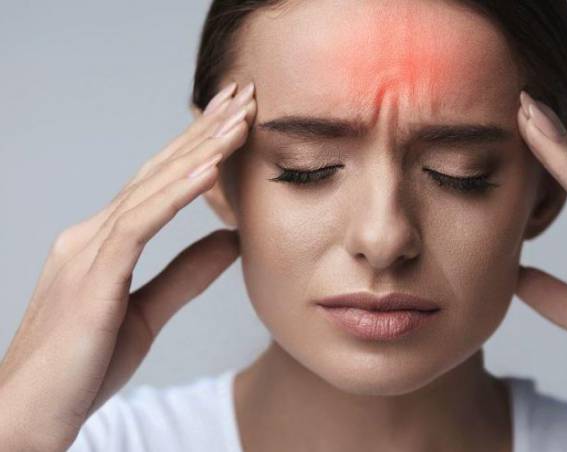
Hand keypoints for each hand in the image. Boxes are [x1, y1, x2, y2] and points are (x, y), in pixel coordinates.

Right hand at [0, 81, 256, 450]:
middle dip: (202, 130)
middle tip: (242, 95)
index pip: (158, 182)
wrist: (29, 416)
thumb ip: (186, 274)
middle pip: (156, 171)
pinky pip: (138, 226)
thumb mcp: (148, 312)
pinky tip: (207, 171)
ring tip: (238, 120)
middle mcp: (91, 235)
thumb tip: (232, 240)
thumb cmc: (81, 368)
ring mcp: (87, 252)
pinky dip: (175, 196)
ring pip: (151, 188)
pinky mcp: (91, 279)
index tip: (233, 119)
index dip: (197, 147)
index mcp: (103, 242)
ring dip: (199, 151)